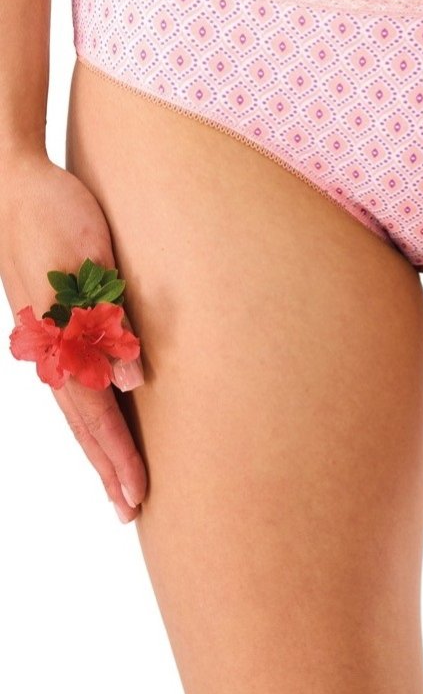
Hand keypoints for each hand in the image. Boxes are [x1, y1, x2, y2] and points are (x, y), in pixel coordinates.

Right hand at [0, 152, 147, 522]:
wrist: (15, 183)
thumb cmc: (56, 213)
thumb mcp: (91, 259)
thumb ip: (110, 320)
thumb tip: (134, 381)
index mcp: (60, 337)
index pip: (96, 413)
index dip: (117, 456)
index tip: (136, 494)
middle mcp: (50, 348)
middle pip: (83, 422)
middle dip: (108, 467)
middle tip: (130, 510)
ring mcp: (46, 339)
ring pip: (76, 407)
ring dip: (99, 446)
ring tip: (118, 481)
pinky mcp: (50, 324)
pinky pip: (71, 381)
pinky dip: (88, 413)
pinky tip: (99, 421)